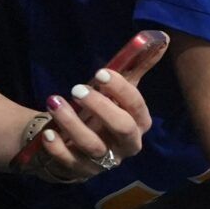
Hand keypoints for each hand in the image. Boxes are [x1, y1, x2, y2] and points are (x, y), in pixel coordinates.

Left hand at [22, 67, 152, 182]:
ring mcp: (104, 161)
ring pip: (94, 146)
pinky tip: (48, 133)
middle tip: (78, 88)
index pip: (137, 107)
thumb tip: (161, 38)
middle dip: (102, 107)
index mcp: (138, 124)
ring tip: (53, 101)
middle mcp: (125, 145)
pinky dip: (58, 149)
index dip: (121, 90)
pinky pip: (70, 163)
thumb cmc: (102, 114)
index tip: (101, 73)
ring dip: (73, 124)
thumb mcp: (117, 92)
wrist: (79, 144)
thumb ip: (136, 67)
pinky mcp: (80, 170)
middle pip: (123, 129)